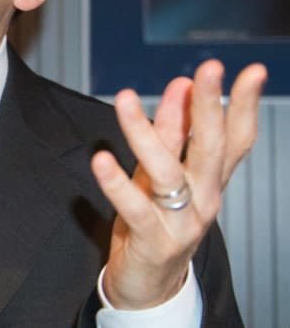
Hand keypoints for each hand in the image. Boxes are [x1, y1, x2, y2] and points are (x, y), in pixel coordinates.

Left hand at [91, 59, 265, 308]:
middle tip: (208, 69)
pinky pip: (136, 209)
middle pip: (210, 148)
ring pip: (168, 172)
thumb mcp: (162, 170)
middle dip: (209, 106)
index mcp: (209, 179)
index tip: (252, 71)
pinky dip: (117, 184)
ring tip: (123, 99)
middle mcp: (204, 198)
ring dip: (145, 133)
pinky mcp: (153, 241)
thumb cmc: (155, 220)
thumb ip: (171, 130)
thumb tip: (180, 85)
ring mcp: (182, 222)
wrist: (149, 285)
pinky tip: (101, 160)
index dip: (243, 105)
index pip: (234, 138)